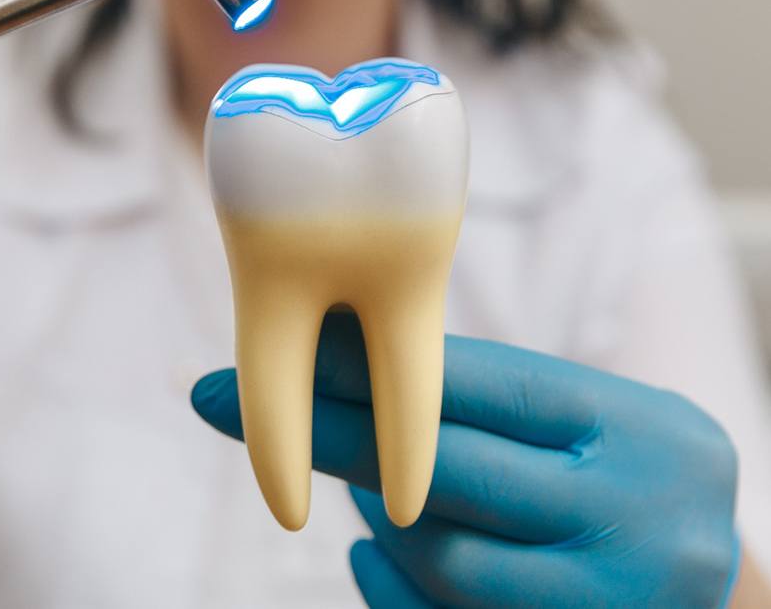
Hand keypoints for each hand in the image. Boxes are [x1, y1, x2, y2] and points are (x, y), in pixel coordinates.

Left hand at [191, 312, 739, 607]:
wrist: (712, 593)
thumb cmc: (624, 479)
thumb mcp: (591, 422)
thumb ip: (487, 403)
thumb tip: (334, 365)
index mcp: (647, 431)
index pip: (479, 387)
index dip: (362, 364)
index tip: (268, 348)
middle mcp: (642, 522)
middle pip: (439, 469)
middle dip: (324, 431)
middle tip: (219, 398)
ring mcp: (610, 606)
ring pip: (432, 554)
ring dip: (378, 514)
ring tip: (369, 487)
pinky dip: (388, 584)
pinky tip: (375, 554)